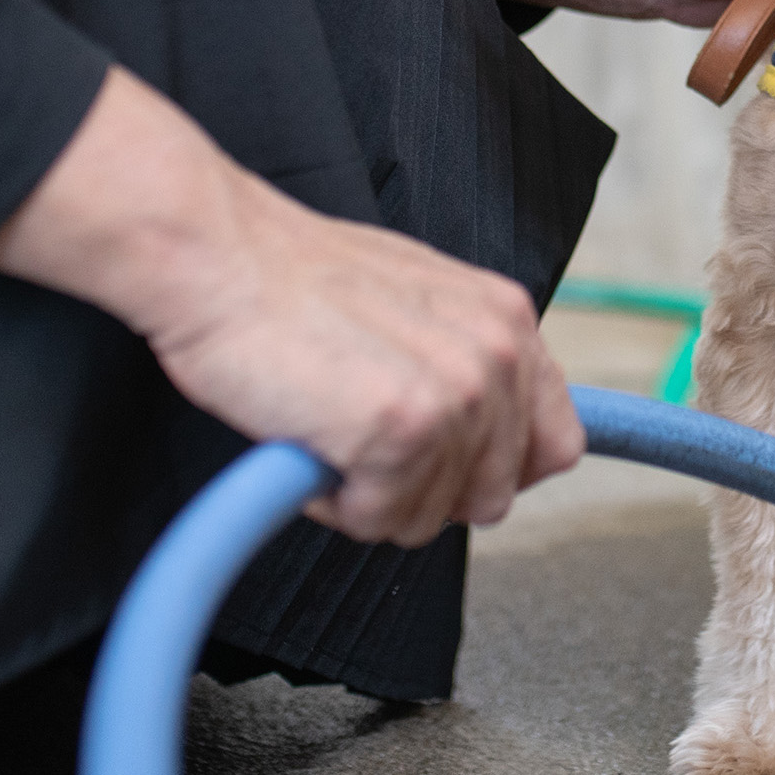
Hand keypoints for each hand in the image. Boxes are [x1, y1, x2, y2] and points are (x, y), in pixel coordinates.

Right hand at [0, 68, 580, 544]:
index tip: (446, 469)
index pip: (554, 445)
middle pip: (488, 496)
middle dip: (420, 488)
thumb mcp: (415, 300)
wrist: (219, 256)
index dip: (493, 474)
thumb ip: (464, 359)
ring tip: (326, 428)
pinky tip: (307, 442)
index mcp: (506, 320)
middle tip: (360, 441)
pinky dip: (332, 501)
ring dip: (368, 493)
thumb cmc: (293, 278)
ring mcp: (451, 395)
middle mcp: (493, 356)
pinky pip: (378, 518)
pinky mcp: (399, 432)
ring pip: (429, 516)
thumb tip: (489, 437)